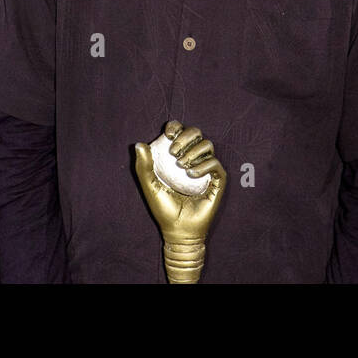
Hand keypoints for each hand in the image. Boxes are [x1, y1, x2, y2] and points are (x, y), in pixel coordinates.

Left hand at [134, 120, 226, 243]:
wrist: (178, 230)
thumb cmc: (164, 208)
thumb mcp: (150, 185)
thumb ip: (143, 166)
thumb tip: (139, 143)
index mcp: (179, 155)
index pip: (180, 131)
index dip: (176, 127)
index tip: (168, 135)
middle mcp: (194, 158)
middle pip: (196, 132)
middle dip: (185, 137)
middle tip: (173, 153)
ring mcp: (207, 168)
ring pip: (207, 145)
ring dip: (194, 152)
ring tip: (182, 167)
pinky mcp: (218, 180)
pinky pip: (215, 164)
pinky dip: (203, 165)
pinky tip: (191, 175)